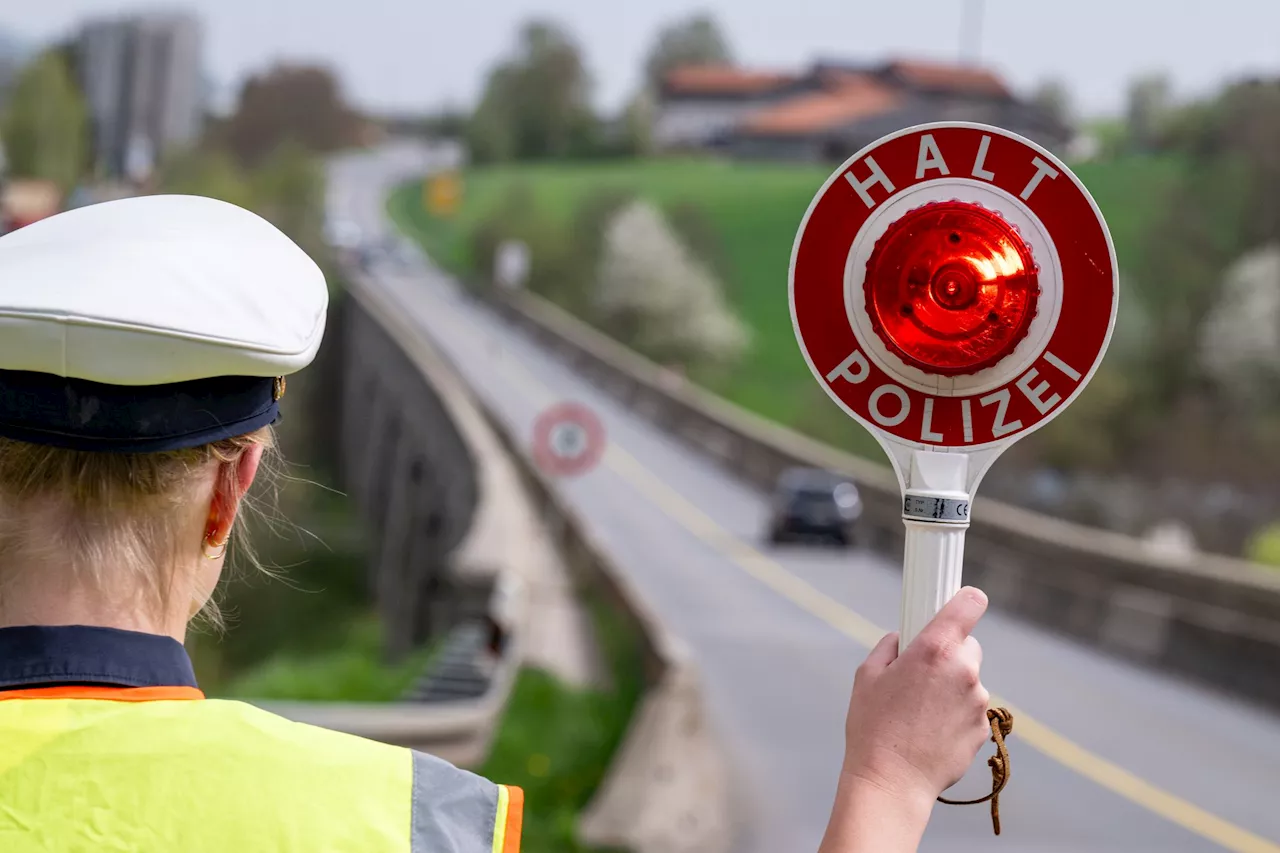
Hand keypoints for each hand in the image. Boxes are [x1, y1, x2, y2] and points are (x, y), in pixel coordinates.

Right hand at [841, 587, 991, 801]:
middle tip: (921, 673)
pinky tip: (930, 730)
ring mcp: (977, 702)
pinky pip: (971, 710)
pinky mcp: (982, 729)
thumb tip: (903, 639)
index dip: (967, 600)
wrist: (891, 781)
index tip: (963, 601)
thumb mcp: (867, 675)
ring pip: (970, 680)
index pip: (969, 605)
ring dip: (952, 687)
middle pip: (968, 646)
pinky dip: (956, 714)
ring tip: (920, 710)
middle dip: (949, 654)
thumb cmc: (873, 727)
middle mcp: (963, 671)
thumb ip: (890, 647)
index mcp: (934, 649)